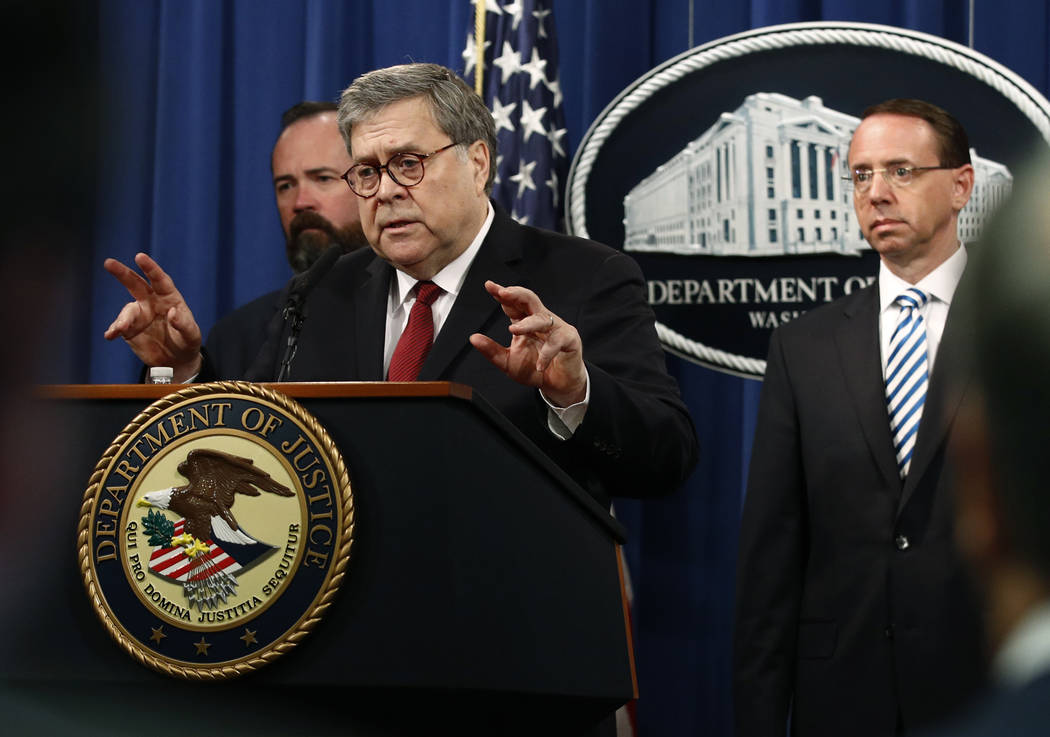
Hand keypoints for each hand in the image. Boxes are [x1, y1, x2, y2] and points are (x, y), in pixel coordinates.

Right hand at [103, 252, 201, 381]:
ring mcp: (139, 315)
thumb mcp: (191, 335)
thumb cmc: (187, 341)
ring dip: (123, 319)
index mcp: (169, 297)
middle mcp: (151, 302)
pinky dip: (114, 329)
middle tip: (108, 263)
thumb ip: (184, 324)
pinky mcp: (129, 329)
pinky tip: (110, 335)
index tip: (140, 257)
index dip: (150, 268)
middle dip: (122, 273)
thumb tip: (172, 313)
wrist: (176, 359)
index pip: (159, 280)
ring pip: (128, 311)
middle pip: (135, 284)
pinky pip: (119, 327)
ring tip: (122, 329)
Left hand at [469, 280, 586, 406]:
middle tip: (504, 293)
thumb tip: (473, 338)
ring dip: (528, 323)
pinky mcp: (570, 340)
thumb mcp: (508, 362)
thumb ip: (492, 351)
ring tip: (513, 329)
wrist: (558, 386)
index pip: (513, 303)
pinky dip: (547, 353)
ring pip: (542, 319)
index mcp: (525, 322)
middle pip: (530, 300)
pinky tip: (539, 365)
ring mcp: (556, 328)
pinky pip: (557, 342)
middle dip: (517, 294)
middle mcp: (540, 321)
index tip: (489, 285)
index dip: (502, 293)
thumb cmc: (535, 369)